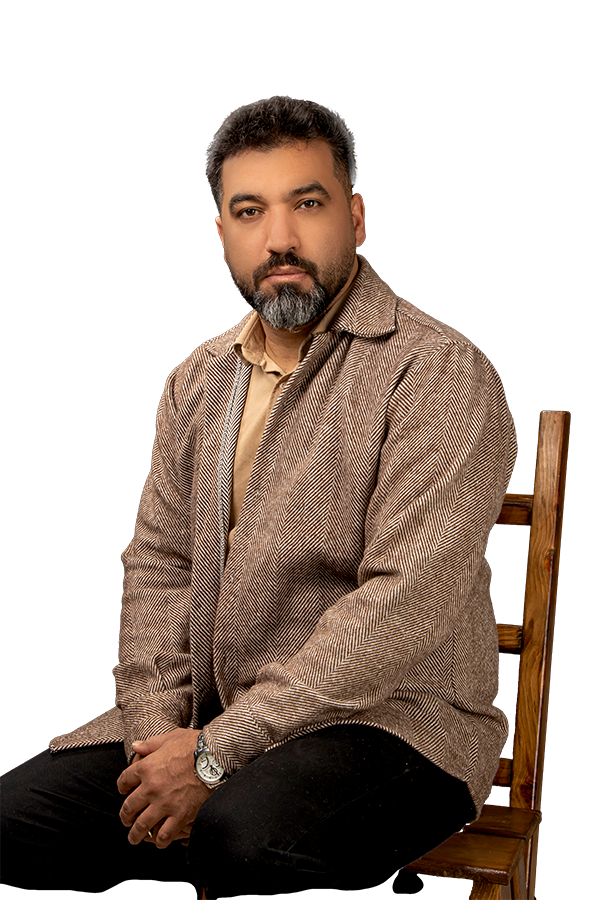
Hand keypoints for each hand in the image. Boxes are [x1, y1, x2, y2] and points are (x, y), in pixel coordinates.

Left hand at [117, 728, 213, 847]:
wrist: (215, 756)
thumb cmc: (194, 745)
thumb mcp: (171, 737)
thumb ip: (151, 744)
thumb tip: (136, 746)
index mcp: (147, 767)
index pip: (125, 780)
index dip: (122, 786)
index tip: (124, 791)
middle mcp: (151, 788)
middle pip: (129, 807)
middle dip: (125, 816)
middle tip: (126, 820)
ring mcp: (165, 804)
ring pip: (142, 826)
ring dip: (136, 834)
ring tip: (135, 838)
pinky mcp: (180, 815)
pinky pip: (164, 834)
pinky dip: (159, 841)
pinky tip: (159, 841)